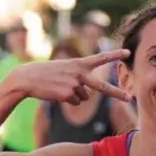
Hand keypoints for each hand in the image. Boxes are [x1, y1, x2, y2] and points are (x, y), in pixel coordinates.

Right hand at [10, 50, 131, 104]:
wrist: (27, 78)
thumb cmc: (48, 74)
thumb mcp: (66, 70)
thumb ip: (81, 78)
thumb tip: (89, 96)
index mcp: (79, 63)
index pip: (100, 58)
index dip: (114, 55)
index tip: (127, 52)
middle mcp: (79, 73)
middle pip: (102, 86)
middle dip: (117, 93)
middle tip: (129, 97)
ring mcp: (74, 84)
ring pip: (85, 97)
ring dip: (76, 95)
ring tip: (61, 87)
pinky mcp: (68, 95)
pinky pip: (76, 102)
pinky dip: (69, 101)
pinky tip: (58, 93)